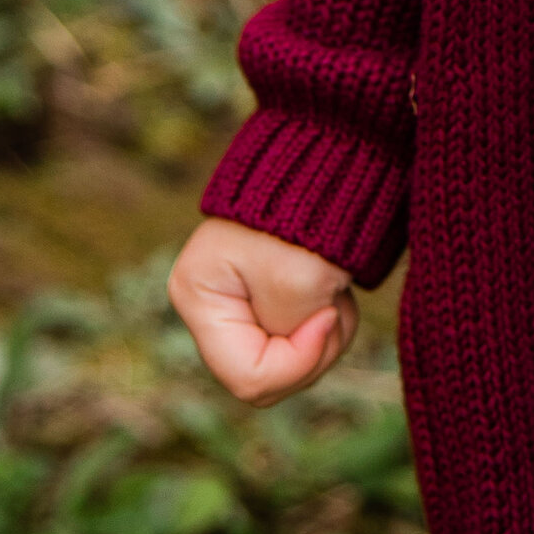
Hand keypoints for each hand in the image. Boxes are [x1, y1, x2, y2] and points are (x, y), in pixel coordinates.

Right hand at [169, 218, 358, 405]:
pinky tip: (335, 286)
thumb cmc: (308, 214)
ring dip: (326, 333)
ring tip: (335, 287)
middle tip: (334, 303)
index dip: (297, 361)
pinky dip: (329, 320)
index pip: (248, 377)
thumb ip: (289, 337)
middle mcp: (212, 304)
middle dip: (312, 349)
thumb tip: (299, 344)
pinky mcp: (271, 296)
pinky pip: (302, 338)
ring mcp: (241, 302)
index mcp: (198, 296)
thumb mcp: (298, 283)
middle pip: (267, 376)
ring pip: (290, 361)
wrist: (335, 155)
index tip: (327, 313)